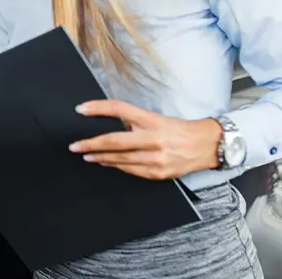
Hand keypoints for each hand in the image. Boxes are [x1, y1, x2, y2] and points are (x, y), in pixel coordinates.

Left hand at [68, 100, 222, 179]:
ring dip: (100, 158)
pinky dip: (116, 166)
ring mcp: (156, 158)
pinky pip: (131, 170)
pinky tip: (107, 163)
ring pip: (120, 159)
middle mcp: (153, 139)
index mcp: (152, 120)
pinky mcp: (158, 173)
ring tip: (86, 155)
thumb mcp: (156, 117)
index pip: (119, 109)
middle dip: (90, 144)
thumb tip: (111, 123)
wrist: (206, 145)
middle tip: (75, 146)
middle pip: (114, 140)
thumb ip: (134, 121)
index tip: (81, 110)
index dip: (98, 108)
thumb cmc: (179, 129)